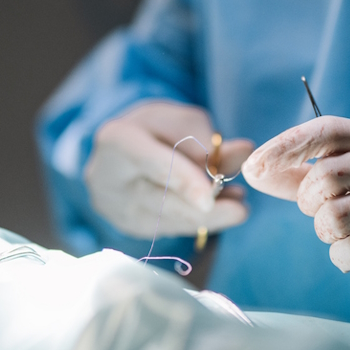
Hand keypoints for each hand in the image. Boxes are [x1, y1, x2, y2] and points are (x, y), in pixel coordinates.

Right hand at [85, 102, 253, 238]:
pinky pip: (167, 229)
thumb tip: (242, 153)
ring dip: (207, 218)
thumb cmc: (152, 129)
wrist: (118, 150)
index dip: (182, 182)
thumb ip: (208, 139)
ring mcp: (114, 208)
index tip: (210, 199)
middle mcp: (106, 178)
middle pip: (161, 201)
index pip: (153, 164)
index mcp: (116, 139)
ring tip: (237, 205)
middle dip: (205, 211)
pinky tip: (216, 210)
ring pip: (167, 221)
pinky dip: (195, 221)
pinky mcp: (126, 226)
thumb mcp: (179, 120)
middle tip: (240, 211)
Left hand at [242, 117, 349, 307]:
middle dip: (308, 203)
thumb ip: (304, 178)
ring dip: (325, 233)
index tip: (253, 166)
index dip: (286, 146)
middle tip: (321, 213)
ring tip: (343, 234)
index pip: (326, 131)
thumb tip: (252, 171)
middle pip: (324, 177)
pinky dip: (341, 258)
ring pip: (333, 216)